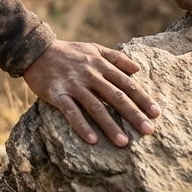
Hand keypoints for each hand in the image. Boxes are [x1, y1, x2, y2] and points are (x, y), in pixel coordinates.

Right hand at [23, 40, 158, 146]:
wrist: (36, 50)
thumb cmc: (68, 52)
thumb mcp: (93, 49)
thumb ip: (115, 57)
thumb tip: (137, 69)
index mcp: (100, 65)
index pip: (126, 83)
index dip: (142, 98)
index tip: (156, 113)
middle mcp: (90, 75)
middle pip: (116, 97)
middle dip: (133, 114)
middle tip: (148, 131)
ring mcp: (74, 85)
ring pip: (95, 107)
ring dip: (110, 125)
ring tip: (123, 142)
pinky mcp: (57, 94)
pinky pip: (71, 112)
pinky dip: (81, 126)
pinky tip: (91, 140)